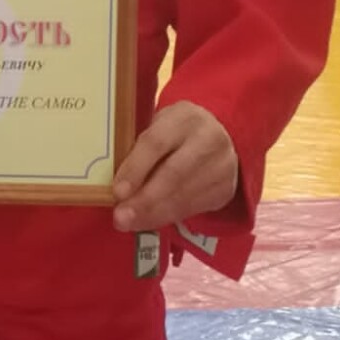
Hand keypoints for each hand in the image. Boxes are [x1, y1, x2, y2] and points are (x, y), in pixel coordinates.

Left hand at [112, 102, 238, 232]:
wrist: (219, 136)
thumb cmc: (174, 131)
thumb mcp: (158, 125)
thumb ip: (139, 146)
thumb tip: (113, 181)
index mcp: (184, 116)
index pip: (157, 142)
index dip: (136, 168)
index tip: (117, 192)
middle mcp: (209, 138)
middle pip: (174, 174)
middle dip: (144, 200)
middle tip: (121, 217)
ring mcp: (222, 165)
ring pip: (184, 196)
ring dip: (153, 214)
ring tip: (129, 223)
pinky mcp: (226, 188)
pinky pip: (193, 208)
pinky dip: (167, 217)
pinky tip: (148, 221)